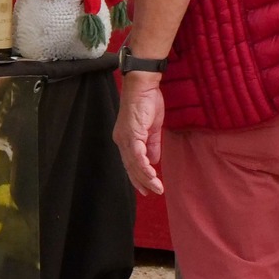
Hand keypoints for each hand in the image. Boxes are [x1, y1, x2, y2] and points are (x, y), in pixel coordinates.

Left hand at [114, 71, 165, 196]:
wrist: (143, 85)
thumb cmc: (147, 102)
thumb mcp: (152, 128)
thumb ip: (152, 145)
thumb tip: (154, 161)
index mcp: (125, 138)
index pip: (130, 163)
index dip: (137, 177)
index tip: (146, 188)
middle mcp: (122, 140)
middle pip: (130, 167)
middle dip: (141, 182)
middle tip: (152, 192)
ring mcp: (125, 137)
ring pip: (134, 164)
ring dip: (145, 178)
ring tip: (156, 187)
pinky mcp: (131, 133)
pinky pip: (137, 155)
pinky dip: (144, 166)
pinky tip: (152, 175)